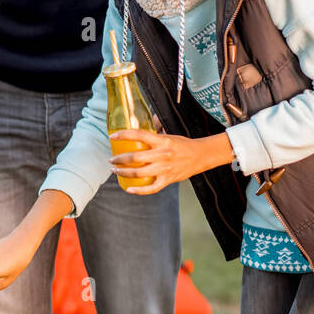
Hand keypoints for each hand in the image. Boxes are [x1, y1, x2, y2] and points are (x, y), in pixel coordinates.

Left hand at [109, 130, 235, 194]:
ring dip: (124, 172)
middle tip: (112, 160)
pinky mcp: (167, 180)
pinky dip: (138, 190)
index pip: (139, 135)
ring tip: (116, 171)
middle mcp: (162, 154)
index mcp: (162, 141)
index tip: (112, 137)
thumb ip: (156, 132)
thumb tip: (146, 123)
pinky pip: (151, 188)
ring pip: (138, 173)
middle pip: (134, 157)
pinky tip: (129, 189)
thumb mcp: (170, 135)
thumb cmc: (184, 145)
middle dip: (119, 159)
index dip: (123, 135)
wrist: (201, 156)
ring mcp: (164, 168)